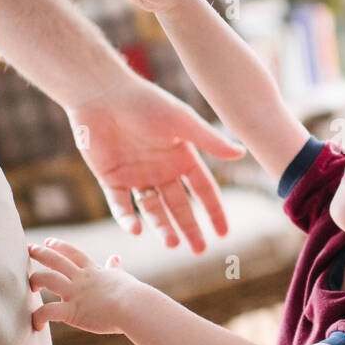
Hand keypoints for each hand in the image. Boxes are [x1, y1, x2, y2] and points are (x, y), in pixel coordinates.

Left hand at [28, 238, 141, 334]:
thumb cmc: (133, 294)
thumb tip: (116, 258)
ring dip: (35, 279)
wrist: (134, 306)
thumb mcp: (122, 276)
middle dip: (40, 253)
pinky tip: (35, 324)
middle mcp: (81, 279)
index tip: (48, 242)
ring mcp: (75, 294)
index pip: (72, 253)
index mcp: (93, 271)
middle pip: (56, 260)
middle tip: (29, 249)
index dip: (59, 246)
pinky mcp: (72, 311)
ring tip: (30, 284)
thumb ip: (115, 268)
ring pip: (47, 279)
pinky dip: (39, 317)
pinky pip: (49, 311)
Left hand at [67, 72, 244, 252]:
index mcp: (182, 157)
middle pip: (180, 206)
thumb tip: (242, 153)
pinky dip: (128, 219)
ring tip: (173, 244)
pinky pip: (121, 205)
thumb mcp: (183, 122)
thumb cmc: (146, 103)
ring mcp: (136, 176)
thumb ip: (210, 141)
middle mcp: (161, 170)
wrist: (103, 94)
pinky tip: (136, 229)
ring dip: (163, 228)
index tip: (223, 234)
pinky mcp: (111, 178)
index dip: (214, 211)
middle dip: (190, 229)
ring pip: (153, 210)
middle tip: (198, 251)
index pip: (203, 190)